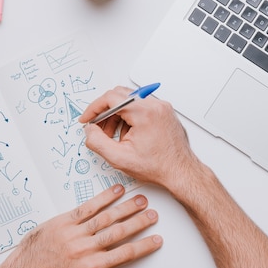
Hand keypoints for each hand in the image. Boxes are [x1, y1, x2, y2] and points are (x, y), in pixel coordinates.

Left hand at [0, 184, 161, 267]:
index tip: (156, 239)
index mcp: (92, 266)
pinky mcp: (64, 221)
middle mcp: (84, 248)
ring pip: (107, 217)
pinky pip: (88, 207)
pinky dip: (103, 198)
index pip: (126, 253)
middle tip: (153, 215)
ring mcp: (74, 232)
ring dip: (126, 207)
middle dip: (140, 222)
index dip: (145, 246)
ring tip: (141, 200)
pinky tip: (116, 191)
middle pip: (120, 231)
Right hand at [79, 86, 201, 191]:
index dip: (94, 108)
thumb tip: (89, 130)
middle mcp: (156, 105)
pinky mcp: (164, 112)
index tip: (87, 118)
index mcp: (145, 112)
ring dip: (117, 115)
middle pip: (120, 95)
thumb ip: (97, 142)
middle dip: (105, 112)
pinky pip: (141, 107)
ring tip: (114, 136)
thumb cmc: (159, 166)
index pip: (111, 97)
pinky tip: (128, 135)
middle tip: (98, 128)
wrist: (180, 172)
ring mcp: (162, 107)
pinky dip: (130, 117)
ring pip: (130, 101)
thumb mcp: (120, 158)